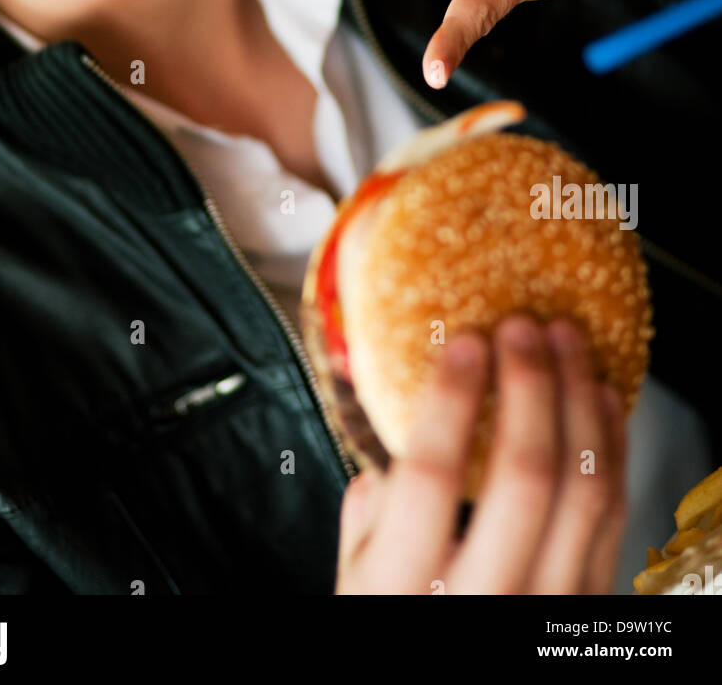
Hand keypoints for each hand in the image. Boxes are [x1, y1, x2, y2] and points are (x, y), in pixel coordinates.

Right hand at [334, 315, 626, 594]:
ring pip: (584, 491)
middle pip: (525, 475)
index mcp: (403, 591)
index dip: (451, 399)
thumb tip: (383, 454)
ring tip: (566, 342)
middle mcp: (480, 603)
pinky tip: (598, 400)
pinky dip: (610, 448)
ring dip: (579, 401)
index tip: (465, 341)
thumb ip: (364, 521)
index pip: (432, 477)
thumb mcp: (353, 591)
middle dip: (529, 384)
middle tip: (522, 326)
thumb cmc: (390, 638)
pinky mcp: (585, 611)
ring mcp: (544, 610)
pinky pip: (613, 517)